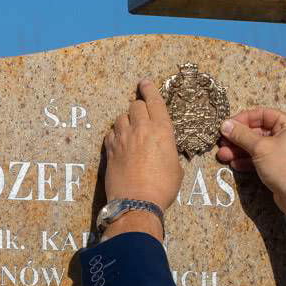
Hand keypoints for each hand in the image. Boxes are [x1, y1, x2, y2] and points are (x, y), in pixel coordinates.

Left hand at [104, 79, 181, 212]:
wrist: (136, 203)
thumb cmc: (162, 187)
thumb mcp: (176, 167)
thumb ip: (169, 151)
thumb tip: (165, 151)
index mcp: (162, 130)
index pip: (154, 100)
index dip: (150, 88)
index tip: (145, 82)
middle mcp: (141, 129)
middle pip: (135, 105)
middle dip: (139, 107)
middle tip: (142, 115)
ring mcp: (123, 138)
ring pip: (121, 117)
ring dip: (126, 121)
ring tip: (131, 131)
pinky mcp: (110, 149)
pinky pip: (111, 133)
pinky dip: (116, 135)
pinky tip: (120, 143)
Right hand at [216, 108, 285, 209]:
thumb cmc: (284, 167)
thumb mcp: (260, 147)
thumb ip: (241, 135)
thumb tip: (225, 125)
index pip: (262, 114)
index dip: (243, 119)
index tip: (227, 125)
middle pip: (258, 131)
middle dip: (238, 138)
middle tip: (222, 142)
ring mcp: (284, 151)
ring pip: (257, 146)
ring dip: (239, 150)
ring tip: (223, 155)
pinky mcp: (279, 165)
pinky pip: (260, 157)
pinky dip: (247, 160)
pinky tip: (235, 164)